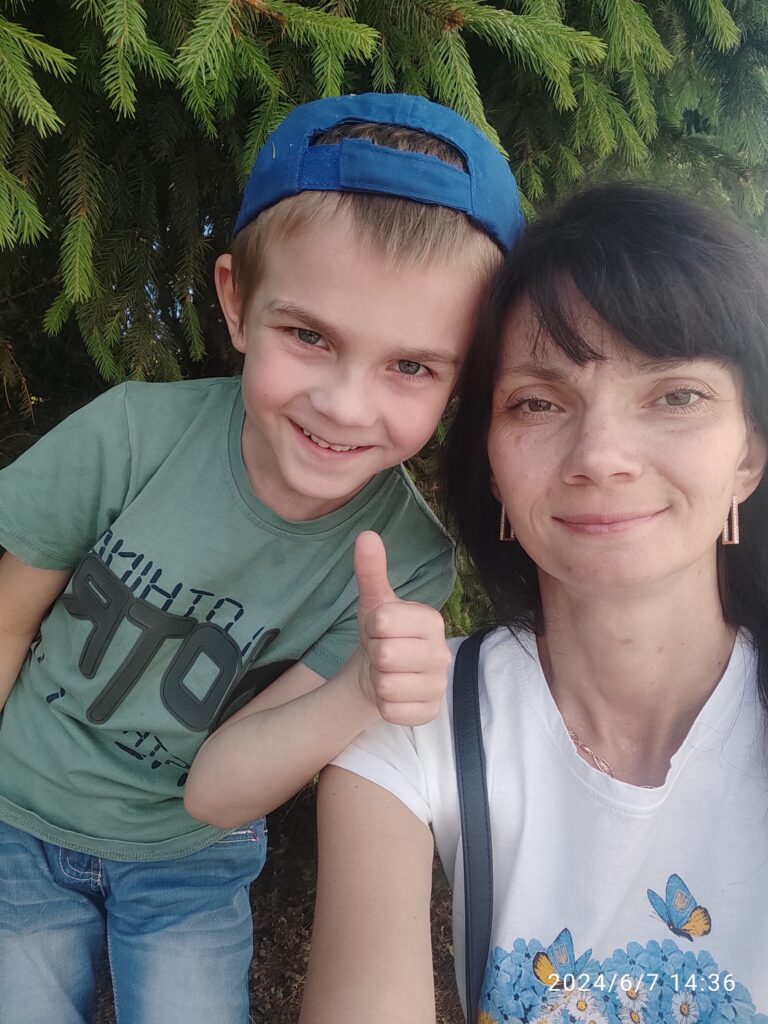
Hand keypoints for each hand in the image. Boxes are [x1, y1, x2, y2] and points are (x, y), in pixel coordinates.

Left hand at [354, 531, 450, 725]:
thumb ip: (370, 570)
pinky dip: (383, 705)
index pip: (384, 620)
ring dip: (377, 682)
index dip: (372, 626)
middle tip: (382, 653)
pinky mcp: (430, 713)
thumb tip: (366, 535)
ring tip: (386, 673)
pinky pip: (393, 712)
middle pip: (385, 655)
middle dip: (374, 655)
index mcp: (432, 620)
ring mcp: (439, 685)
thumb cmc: (380, 632)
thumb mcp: (373, 601)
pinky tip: (392, 694)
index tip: (380, 628)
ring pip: (387, 686)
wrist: (378, 671)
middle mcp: (442, 653)